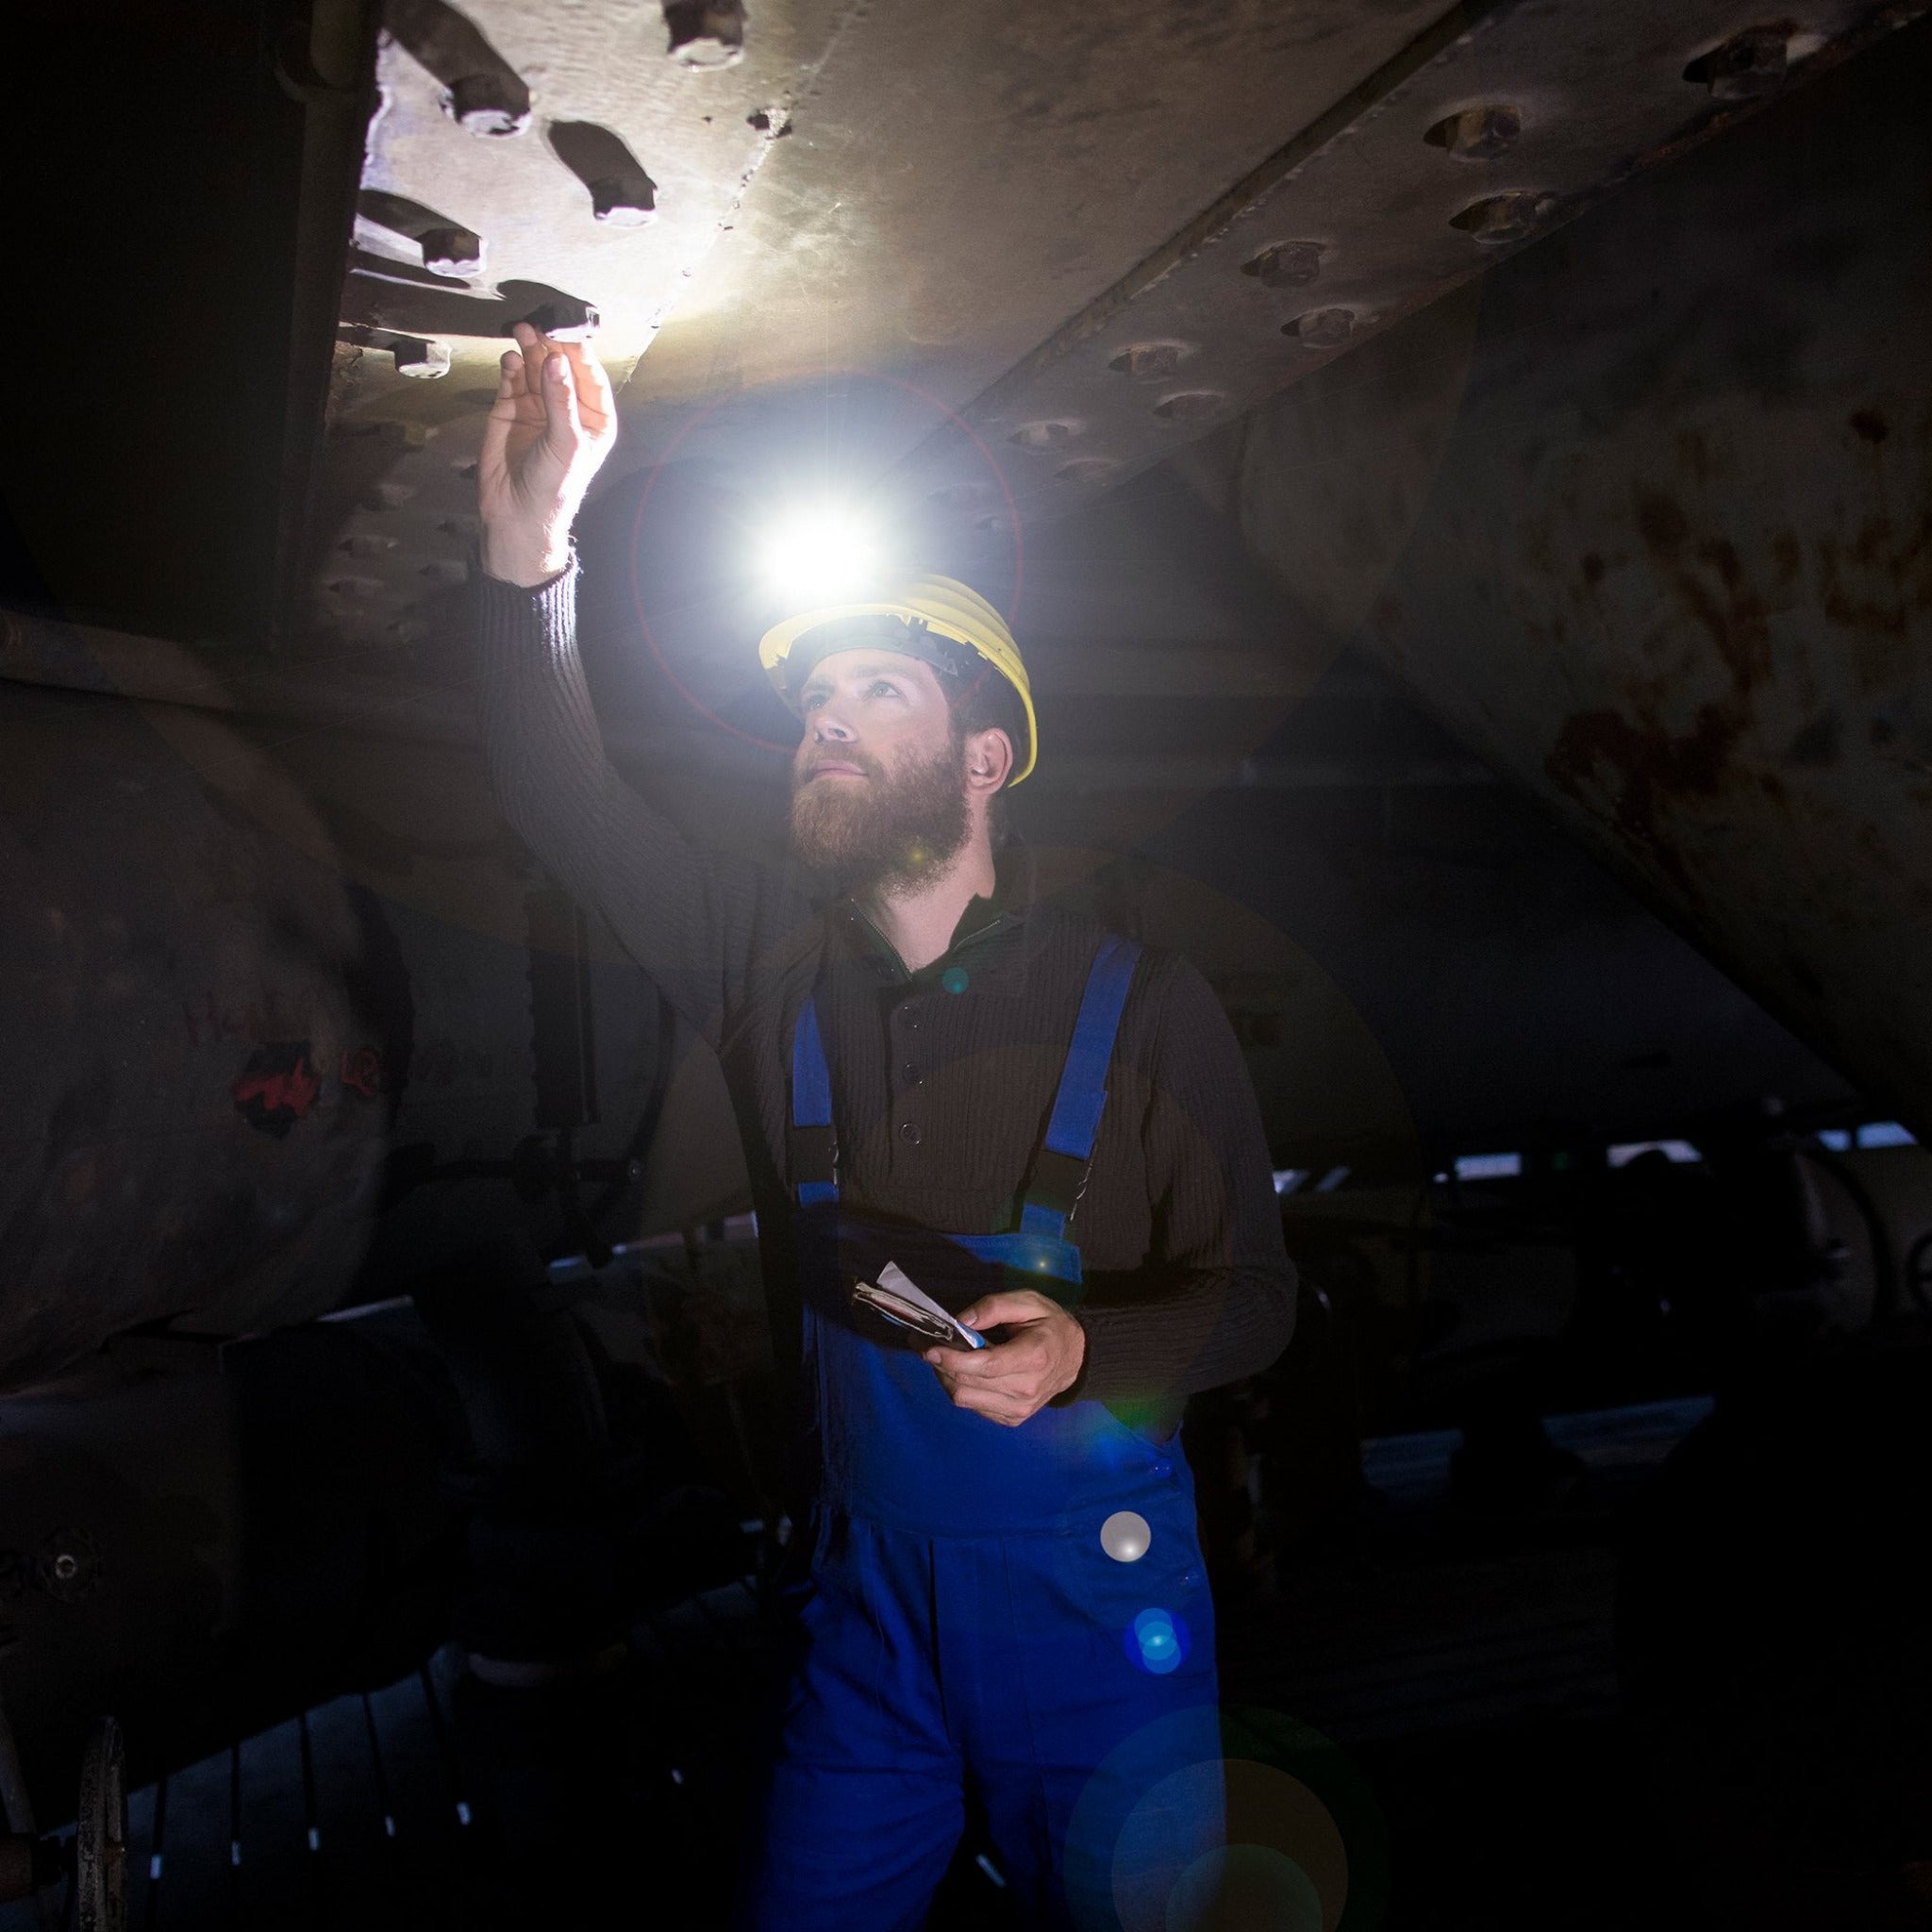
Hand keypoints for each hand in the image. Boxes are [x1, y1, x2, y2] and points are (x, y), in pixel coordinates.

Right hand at [478, 322, 618, 586]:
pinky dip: (510, 367)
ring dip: (529, 349)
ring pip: (535, 367)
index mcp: (594, 419)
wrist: (517, 515)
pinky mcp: (510, 408)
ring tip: (522, 331)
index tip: (566, 333)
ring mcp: (538, 406)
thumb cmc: (554, 486)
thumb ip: (561, 400)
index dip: (578, 353)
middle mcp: (567, 408)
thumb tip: (556, 359)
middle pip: (560, 365)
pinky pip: (512, 379)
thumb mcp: (566, 443)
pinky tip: (510, 359)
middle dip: (551, 345)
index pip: (590, 375)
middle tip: (539, 326)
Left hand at [926, 1290, 1085, 1427]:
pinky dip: (960, 1388)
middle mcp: (1026, 1390)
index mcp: (1033, 1358)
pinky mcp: (1011, 1419)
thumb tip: (962, 1321)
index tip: (930, 1348)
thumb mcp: (1029, 1302)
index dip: (953, 1359)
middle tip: (923, 1344)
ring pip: (965, 1400)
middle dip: (940, 1364)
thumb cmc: (1050, 1325)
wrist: (1075, 1358)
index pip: (985, 1366)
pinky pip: (973, 1407)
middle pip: (968, 1384)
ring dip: (945, 1377)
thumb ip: (995, 1306)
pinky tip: (960, 1371)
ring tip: (939, 1357)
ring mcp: (1019, 1410)